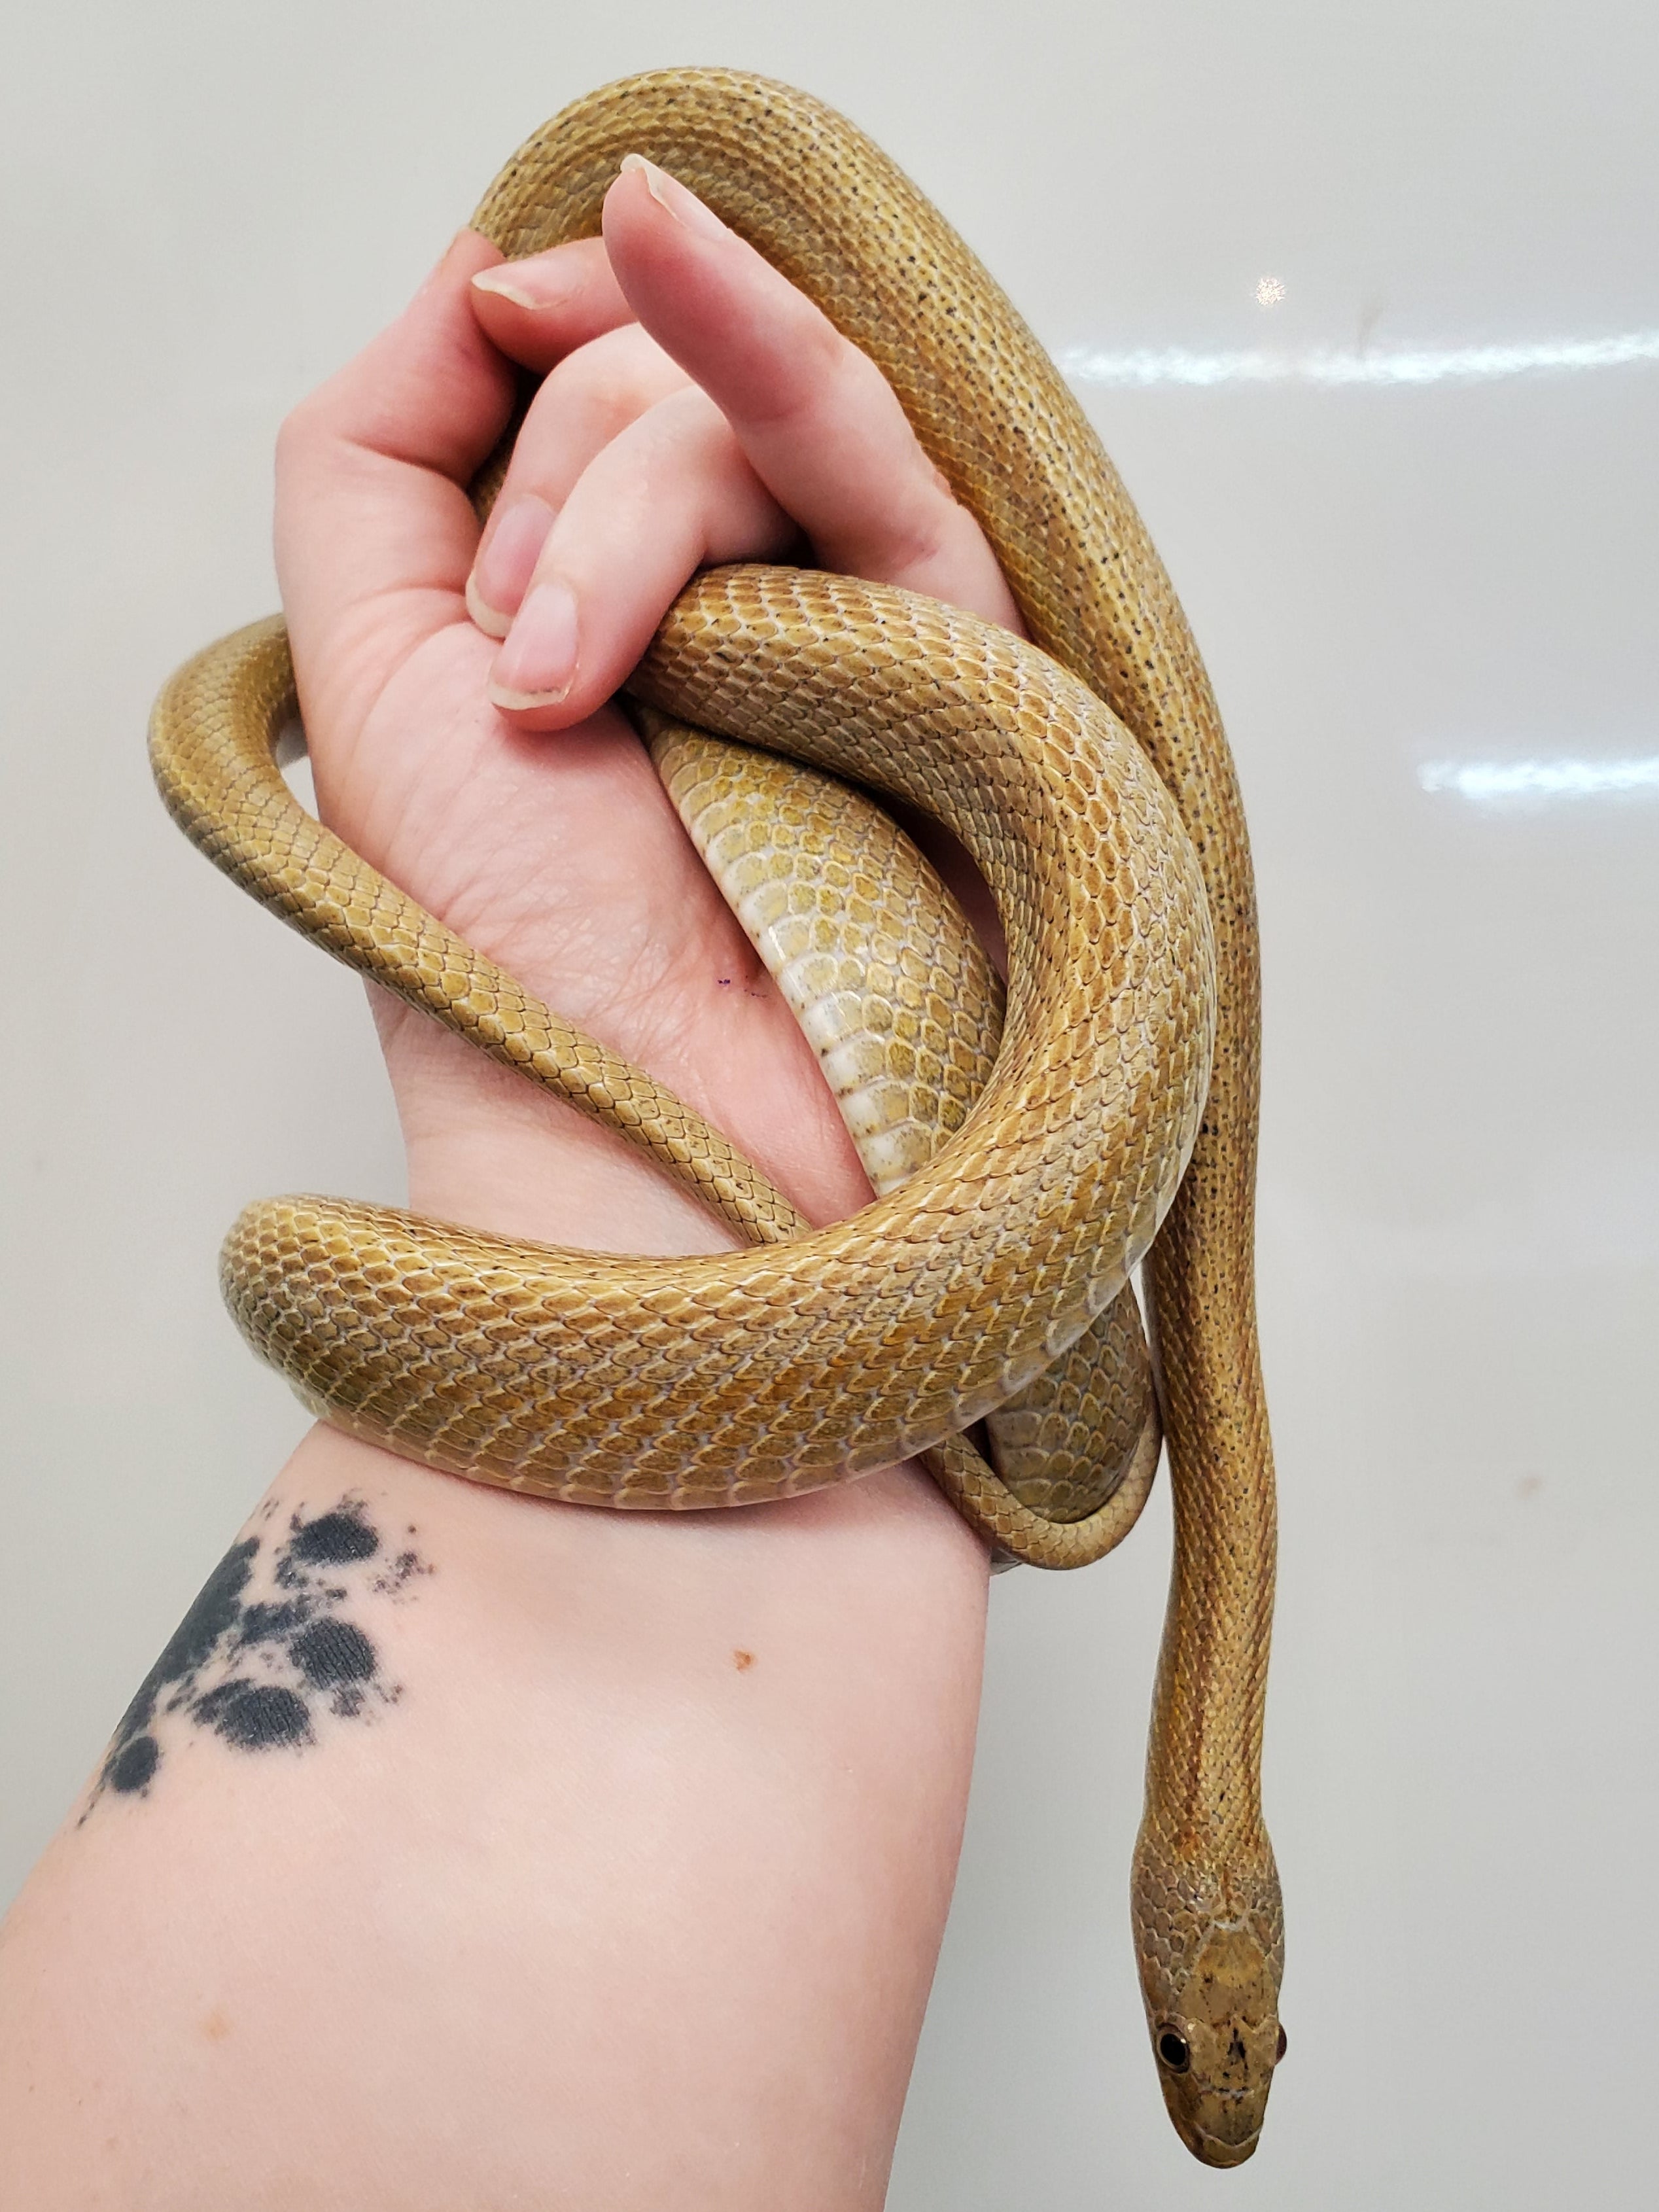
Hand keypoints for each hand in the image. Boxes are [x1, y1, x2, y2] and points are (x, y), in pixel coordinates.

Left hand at [274, 155, 1021, 1264]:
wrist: (654, 1139)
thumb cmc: (514, 957)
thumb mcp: (370, 673)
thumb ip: (381, 450)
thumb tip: (488, 273)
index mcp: (618, 597)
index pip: (582, 381)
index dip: (522, 369)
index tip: (476, 434)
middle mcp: (744, 599)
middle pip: (655, 390)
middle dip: (553, 497)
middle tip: (533, 682)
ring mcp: (857, 625)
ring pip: (745, 420)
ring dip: (617, 495)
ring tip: (564, 673)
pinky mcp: (964, 660)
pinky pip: (869, 458)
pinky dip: (762, 342)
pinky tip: (666, 237)